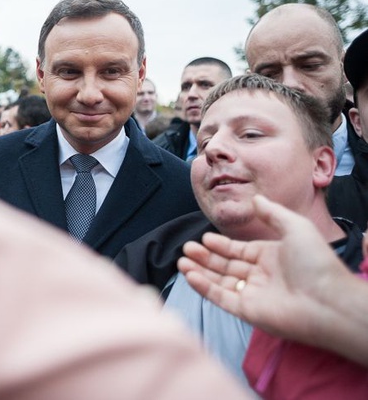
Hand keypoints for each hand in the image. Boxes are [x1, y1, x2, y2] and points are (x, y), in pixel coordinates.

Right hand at [177, 194, 350, 344]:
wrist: (327, 300)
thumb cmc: (315, 263)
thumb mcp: (296, 227)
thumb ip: (272, 212)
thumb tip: (256, 198)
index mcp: (271, 257)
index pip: (239, 251)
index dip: (221, 245)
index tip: (205, 238)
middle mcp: (260, 276)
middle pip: (225, 266)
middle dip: (205, 257)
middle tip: (187, 248)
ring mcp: (252, 294)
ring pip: (219, 282)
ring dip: (200, 271)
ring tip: (182, 261)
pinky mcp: (247, 311)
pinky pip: (220, 298)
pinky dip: (204, 287)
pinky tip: (190, 275)